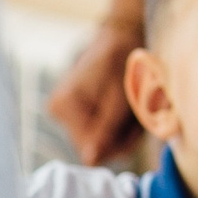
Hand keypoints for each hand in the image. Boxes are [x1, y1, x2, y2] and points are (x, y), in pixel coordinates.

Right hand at [46, 17, 144, 165]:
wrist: (123, 35)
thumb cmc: (124, 60)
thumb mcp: (120, 95)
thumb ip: (106, 128)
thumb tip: (89, 161)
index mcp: (63, 105)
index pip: (91, 148)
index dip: (119, 143)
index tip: (138, 124)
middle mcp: (57, 111)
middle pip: (95, 146)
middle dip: (122, 135)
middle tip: (139, 112)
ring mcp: (65, 113)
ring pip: (100, 140)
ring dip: (123, 130)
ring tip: (133, 104)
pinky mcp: (75, 113)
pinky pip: (100, 130)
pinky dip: (118, 123)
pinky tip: (124, 106)